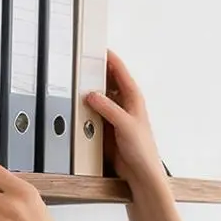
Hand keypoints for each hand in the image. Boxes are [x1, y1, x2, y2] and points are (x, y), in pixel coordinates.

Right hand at [85, 51, 164, 192]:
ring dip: (89, 92)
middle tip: (81, 66)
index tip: (96, 48)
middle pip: (107, 81)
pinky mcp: (106, 127)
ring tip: (77, 85)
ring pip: (98, 96)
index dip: (108, 57)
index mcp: (133, 97)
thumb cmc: (143, 150)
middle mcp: (124, 103)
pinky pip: (93, 113)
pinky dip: (86, 110)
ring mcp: (114, 115)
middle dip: (95, 73)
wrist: (140, 172)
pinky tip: (79, 108)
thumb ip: (108, 108)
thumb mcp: (125, 124)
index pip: (119, 70)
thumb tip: (93, 95)